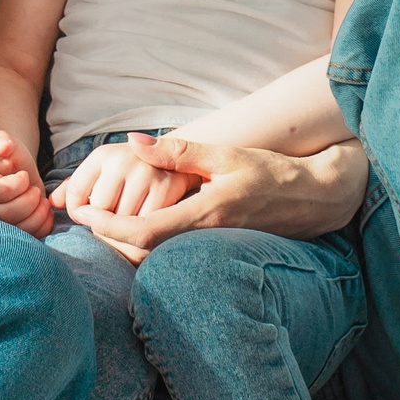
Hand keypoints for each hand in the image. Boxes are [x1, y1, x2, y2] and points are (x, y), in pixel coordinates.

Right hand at [0, 130, 54, 238]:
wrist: (16, 173)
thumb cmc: (10, 157)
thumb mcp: (5, 143)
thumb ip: (1, 141)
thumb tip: (2, 146)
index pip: (2, 192)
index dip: (21, 183)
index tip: (23, 175)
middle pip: (9, 214)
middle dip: (31, 199)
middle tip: (35, 189)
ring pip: (20, 229)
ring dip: (39, 213)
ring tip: (40, 199)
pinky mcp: (9, 237)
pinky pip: (30, 238)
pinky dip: (43, 225)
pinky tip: (43, 211)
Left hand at [50, 133, 194, 230]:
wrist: (192, 159)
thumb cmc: (142, 171)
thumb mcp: (109, 168)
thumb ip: (79, 184)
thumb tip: (53, 202)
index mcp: (104, 154)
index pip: (76, 192)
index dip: (77, 213)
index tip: (86, 218)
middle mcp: (123, 158)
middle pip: (101, 211)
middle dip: (104, 226)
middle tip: (113, 225)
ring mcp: (146, 172)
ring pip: (124, 221)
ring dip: (125, 233)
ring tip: (131, 226)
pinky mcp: (168, 186)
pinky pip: (147, 223)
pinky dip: (146, 233)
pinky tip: (150, 227)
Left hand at [66, 131, 369, 260]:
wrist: (317, 197)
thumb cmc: (271, 171)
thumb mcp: (224, 154)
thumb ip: (178, 152)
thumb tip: (133, 142)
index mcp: (206, 213)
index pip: (144, 233)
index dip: (107, 228)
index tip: (82, 214)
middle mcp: (209, 236)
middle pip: (144, 252)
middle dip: (108, 238)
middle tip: (82, 216)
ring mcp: (216, 248)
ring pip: (158, 257)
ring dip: (125, 243)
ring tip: (100, 221)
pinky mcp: (221, 250)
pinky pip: (175, 255)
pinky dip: (148, 246)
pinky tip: (134, 229)